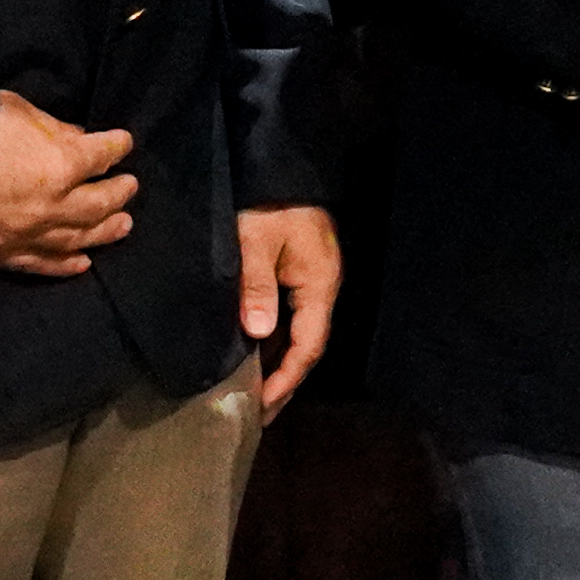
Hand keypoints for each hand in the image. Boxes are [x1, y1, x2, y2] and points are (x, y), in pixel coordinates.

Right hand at [0, 89, 143, 272]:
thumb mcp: (15, 110)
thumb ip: (52, 127)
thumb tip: (75, 136)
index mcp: (60, 164)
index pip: (101, 155)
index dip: (116, 147)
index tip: (124, 143)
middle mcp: (53, 206)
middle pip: (99, 203)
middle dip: (119, 193)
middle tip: (129, 187)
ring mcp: (30, 235)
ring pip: (79, 238)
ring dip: (105, 232)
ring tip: (123, 225)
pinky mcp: (4, 255)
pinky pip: (44, 264)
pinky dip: (67, 265)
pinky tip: (83, 263)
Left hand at [238, 206, 343, 411]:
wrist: (281, 165)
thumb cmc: (269, 202)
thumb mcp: (256, 241)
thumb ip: (256, 285)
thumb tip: (258, 333)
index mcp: (320, 285)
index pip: (308, 347)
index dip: (286, 379)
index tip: (261, 405)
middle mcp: (323, 289)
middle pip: (308, 347)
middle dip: (285, 382)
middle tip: (258, 413)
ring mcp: (314, 282)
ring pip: (300, 334)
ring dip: (280, 364)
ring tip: (255, 393)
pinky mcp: (301, 273)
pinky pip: (293, 318)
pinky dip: (277, 341)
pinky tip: (258, 354)